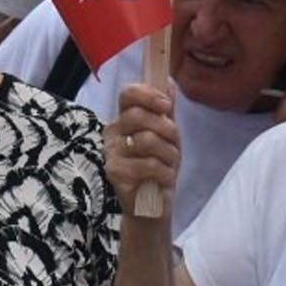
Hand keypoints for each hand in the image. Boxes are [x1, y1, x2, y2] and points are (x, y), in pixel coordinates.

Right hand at [107, 81, 180, 211]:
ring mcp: (111, 152)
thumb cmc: (159, 168)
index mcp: (124, 119)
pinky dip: (164, 171)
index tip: (167, 107)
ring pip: (146, 139)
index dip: (149, 95)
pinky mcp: (114, 172)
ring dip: (169, 154)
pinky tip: (163, 178)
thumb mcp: (168, 137)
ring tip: (169, 165)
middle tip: (174, 144)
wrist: (153, 206)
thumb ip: (166, 110)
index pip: (128, 94)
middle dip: (166, 130)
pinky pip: (147, 164)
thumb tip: (169, 80)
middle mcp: (113, 132)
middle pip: (138, 115)